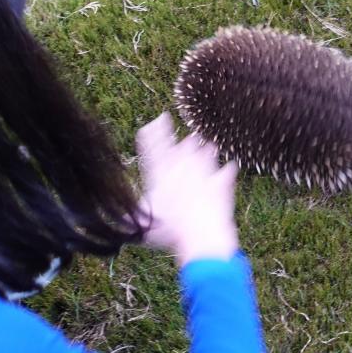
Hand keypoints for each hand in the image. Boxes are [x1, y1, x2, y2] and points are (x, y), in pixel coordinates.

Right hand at [136, 113, 239, 265]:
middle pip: (184, 145)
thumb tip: (123, 219)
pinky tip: (228, 169)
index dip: (155, 129)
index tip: (159, 119)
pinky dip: (226, 172)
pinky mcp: (221, 180)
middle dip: (185, 143)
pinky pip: (226, 171)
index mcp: (160, 171)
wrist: (199, 233)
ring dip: (206, 152)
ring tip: (207, 148)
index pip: (154, 143)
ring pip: (206, 151)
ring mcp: (204, 171)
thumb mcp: (145, 220)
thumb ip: (136, 214)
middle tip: (186, 141)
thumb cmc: (169, 229)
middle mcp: (182, 165)